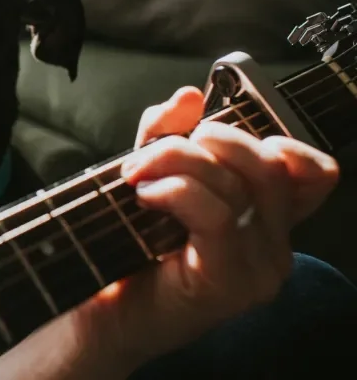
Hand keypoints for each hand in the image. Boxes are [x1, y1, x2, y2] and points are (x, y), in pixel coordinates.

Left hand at [81, 86, 339, 370]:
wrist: (99, 314)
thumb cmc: (127, 246)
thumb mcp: (150, 174)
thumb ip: (167, 135)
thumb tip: (188, 96)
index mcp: (266, 219)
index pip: (312, 170)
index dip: (272, 137)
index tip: (207, 131)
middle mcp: (275, 244)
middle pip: (270, 163)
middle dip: (207, 138)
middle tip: (151, 151)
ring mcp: (259, 267)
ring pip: (240, 184)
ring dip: (175, 160)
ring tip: (134, 174)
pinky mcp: (230, 282)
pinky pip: (217, 214)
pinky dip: (176, 190)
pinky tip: (145, 195)